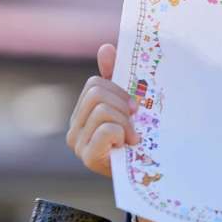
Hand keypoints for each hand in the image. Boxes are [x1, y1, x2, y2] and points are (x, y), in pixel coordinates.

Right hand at [66, 44, 139, 176]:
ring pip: (103, 110)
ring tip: (132, 137)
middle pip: (97, 93)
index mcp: (82, 113)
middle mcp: (74, 129)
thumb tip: (106, 48)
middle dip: (122, 105)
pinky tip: (127, 146)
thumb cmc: (138, 138)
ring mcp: (79, 144)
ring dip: (126, 122)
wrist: (146, 173)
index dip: (119, 90)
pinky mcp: (89, 157)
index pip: (94, 84)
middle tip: (135, 123)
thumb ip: (116, 78)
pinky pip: (106, 129)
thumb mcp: (129, 105)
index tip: (134, 107)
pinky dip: (122, 133)